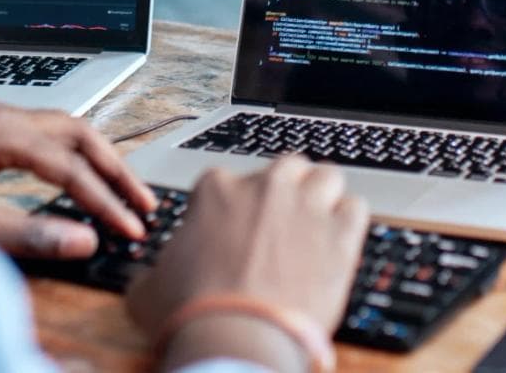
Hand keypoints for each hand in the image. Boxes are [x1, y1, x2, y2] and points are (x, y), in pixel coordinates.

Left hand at [0, 101, 155, 259]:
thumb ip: (30, 235)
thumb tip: (85, 240)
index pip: (70, 166)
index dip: (105, 200)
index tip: (130, 228)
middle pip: (78, 133)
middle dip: (115, 170)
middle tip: (144, 204)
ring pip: (65, 130)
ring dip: (98, 159)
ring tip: (125, 192)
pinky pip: (45, 136)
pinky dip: (73, 157)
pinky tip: (82, 178)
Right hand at [126, 157, 368, 369]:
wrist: (236, 338)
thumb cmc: (191, 313)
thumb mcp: (149, 289)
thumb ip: (152, 271)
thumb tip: (148, 278)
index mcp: (216, 190)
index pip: (231, 181)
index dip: (235, 207)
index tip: (236, 231)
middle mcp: (265, 187)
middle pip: (286, 168)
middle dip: (285, 190)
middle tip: (281, 223)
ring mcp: (306, 206)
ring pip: (327, 176)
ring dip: (322, 196)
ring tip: (316, 225)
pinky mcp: (341, 234)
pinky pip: (356, 208)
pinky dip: (349, 222)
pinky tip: (339, 242)